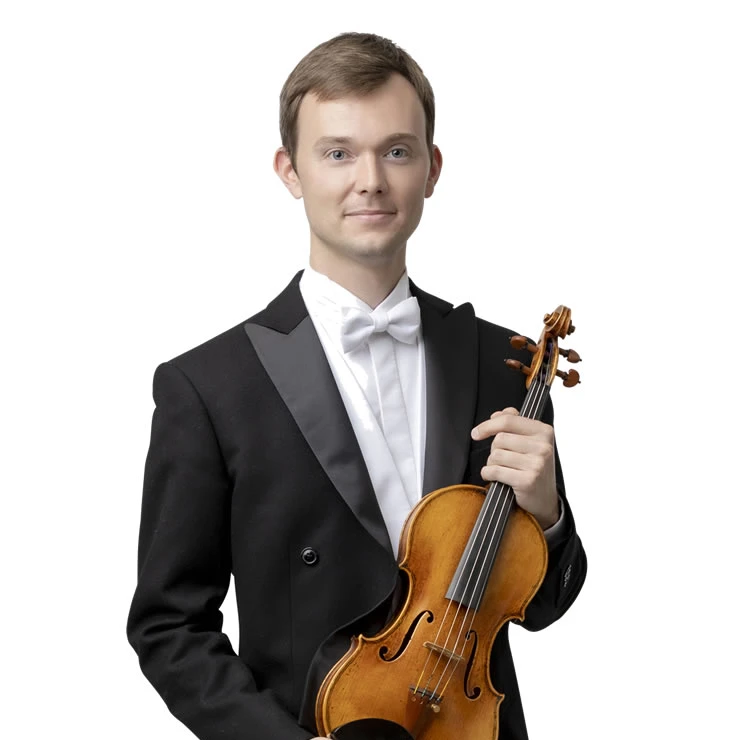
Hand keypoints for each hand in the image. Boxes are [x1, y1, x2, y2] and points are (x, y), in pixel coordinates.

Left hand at [471, 407, 558, 529]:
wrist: (545, 500)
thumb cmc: (534, 468)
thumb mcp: (530, 442)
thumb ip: (514, 423)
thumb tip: (497, 414)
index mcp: (544, 431)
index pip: (508, 420)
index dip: (488, 425)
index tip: (476, 433)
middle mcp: (543, 446)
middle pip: (500, 439)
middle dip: (495, 450)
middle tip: (505, 460)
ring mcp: (537, 463)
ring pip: (496, 455)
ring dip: (492, 464)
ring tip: (504, 470)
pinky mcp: (528, 480)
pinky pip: (495, 471)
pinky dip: (489, 474)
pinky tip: (497, 478)